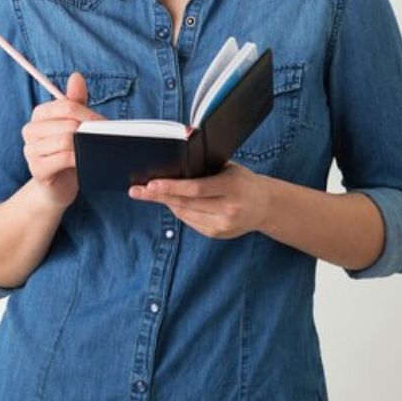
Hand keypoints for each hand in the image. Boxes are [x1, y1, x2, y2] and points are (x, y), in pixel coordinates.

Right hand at [21, 72, 104, 208]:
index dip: (88, 113)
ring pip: (65, 141)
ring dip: (86, 145)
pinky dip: (79, 159)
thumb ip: (75, 101)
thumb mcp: (73, 124)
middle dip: (90, 130)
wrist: (57, 186)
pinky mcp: (37, 169)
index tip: (103, 123)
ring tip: (97, 150)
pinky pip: (63, 158)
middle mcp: (30, 130)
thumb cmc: (67, 152)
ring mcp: (30, 150)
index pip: (65, 105)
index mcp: (39, 114)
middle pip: (67, 123)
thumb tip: (76, 76)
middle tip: (104, 138)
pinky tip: (86, 162)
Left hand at [127, 162, 271, 238]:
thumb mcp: (229, 169)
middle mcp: (228, 209)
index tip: (151, 185)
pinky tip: (172, 202)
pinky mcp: (217, 234)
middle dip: (158, 196)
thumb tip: (172, 167)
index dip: (171, 188)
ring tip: (150, 193)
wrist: (265, 206)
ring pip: (184, 214)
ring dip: (166, 203)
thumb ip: (205, 169)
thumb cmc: (242, 181)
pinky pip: (190, 221)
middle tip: (137, 190)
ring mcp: (222, 225)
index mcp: (232, 187)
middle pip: (185, 203)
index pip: (196, 189)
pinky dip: (179, 211)